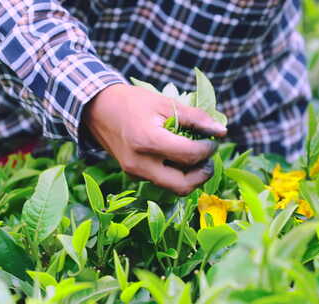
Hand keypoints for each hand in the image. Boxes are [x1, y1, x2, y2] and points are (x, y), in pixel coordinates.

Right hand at [84, 84, 226, 194]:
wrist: (97, 109)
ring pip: (172, 187)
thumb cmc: (132, 102)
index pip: (189, 155)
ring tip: (196, 158)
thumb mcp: (164, 103)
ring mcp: (135, 172)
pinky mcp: (132, 175)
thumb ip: (195, 118)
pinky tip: (178, 158)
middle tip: (208, 159)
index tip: (213, 140)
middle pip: (182, 185)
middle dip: (202, 174)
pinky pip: (160, 181)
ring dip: (189, 177)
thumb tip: (221, 132)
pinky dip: (175, 174)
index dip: (208, 149)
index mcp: (148, 141)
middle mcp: (140, 163)